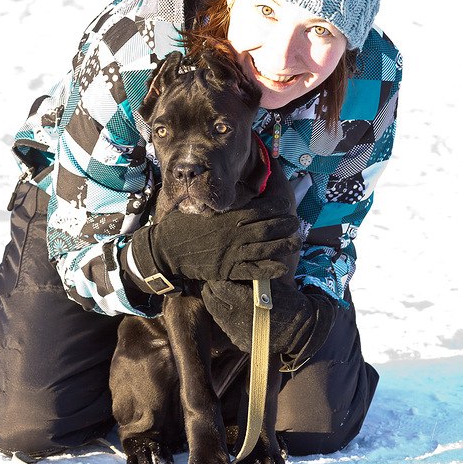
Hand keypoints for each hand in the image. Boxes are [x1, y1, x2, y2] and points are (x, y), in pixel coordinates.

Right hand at [130, 195, 299, 288]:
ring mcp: (231, 253)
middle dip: (285, 225)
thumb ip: (219, 203)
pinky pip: (252, 271)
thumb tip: (235, 193)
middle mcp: (234, 234)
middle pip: (268, 228)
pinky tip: (281, 268)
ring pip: (264, 249)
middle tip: (296, 223)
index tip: (286, 205)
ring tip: (296, 242)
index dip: (277, 207)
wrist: (166, 251)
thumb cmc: (181, 226)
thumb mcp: (200, 208)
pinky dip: (268, 270)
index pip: (260, 209)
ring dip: (283, 245)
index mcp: (228, 216)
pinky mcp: (226, 270)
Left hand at [201, 279, 336, 368]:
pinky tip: (224, 306)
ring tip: (215, 291)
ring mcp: (236, 333)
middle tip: (212, 279)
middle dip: (210, 288)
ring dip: (213, 301)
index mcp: (246, 302)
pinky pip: (223, 325)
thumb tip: (234, 261)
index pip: (220, 286)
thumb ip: (252, 275)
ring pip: (214, 314)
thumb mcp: (271, 283)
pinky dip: (221, 314)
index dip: (217, 277)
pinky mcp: (238, 342)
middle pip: (212, 300)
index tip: (218, 270)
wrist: (301, 330)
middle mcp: (237, 319)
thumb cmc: (288, 302)